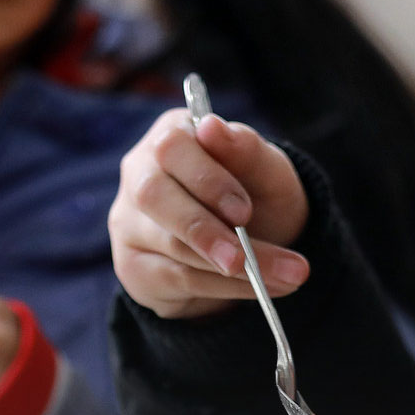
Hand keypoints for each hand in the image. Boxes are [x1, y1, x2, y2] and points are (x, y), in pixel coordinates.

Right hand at [109, 108, 309, 319]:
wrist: (259, 243)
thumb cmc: (257, 194)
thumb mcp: (267, 171)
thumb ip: (246, 149)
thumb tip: (212, 126)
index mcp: (172, 135)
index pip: (171, 148)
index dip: (207, 180)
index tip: (243, 211)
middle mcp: (140, 174)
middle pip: (154, 197)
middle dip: (205, 230)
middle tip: (245, 257)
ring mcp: (129, 222)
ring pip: (172, 246)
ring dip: (232, 268)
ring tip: (286, 277)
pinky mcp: (133, 265)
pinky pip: (176, 279)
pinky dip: (224, 288)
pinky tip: (259, 288)